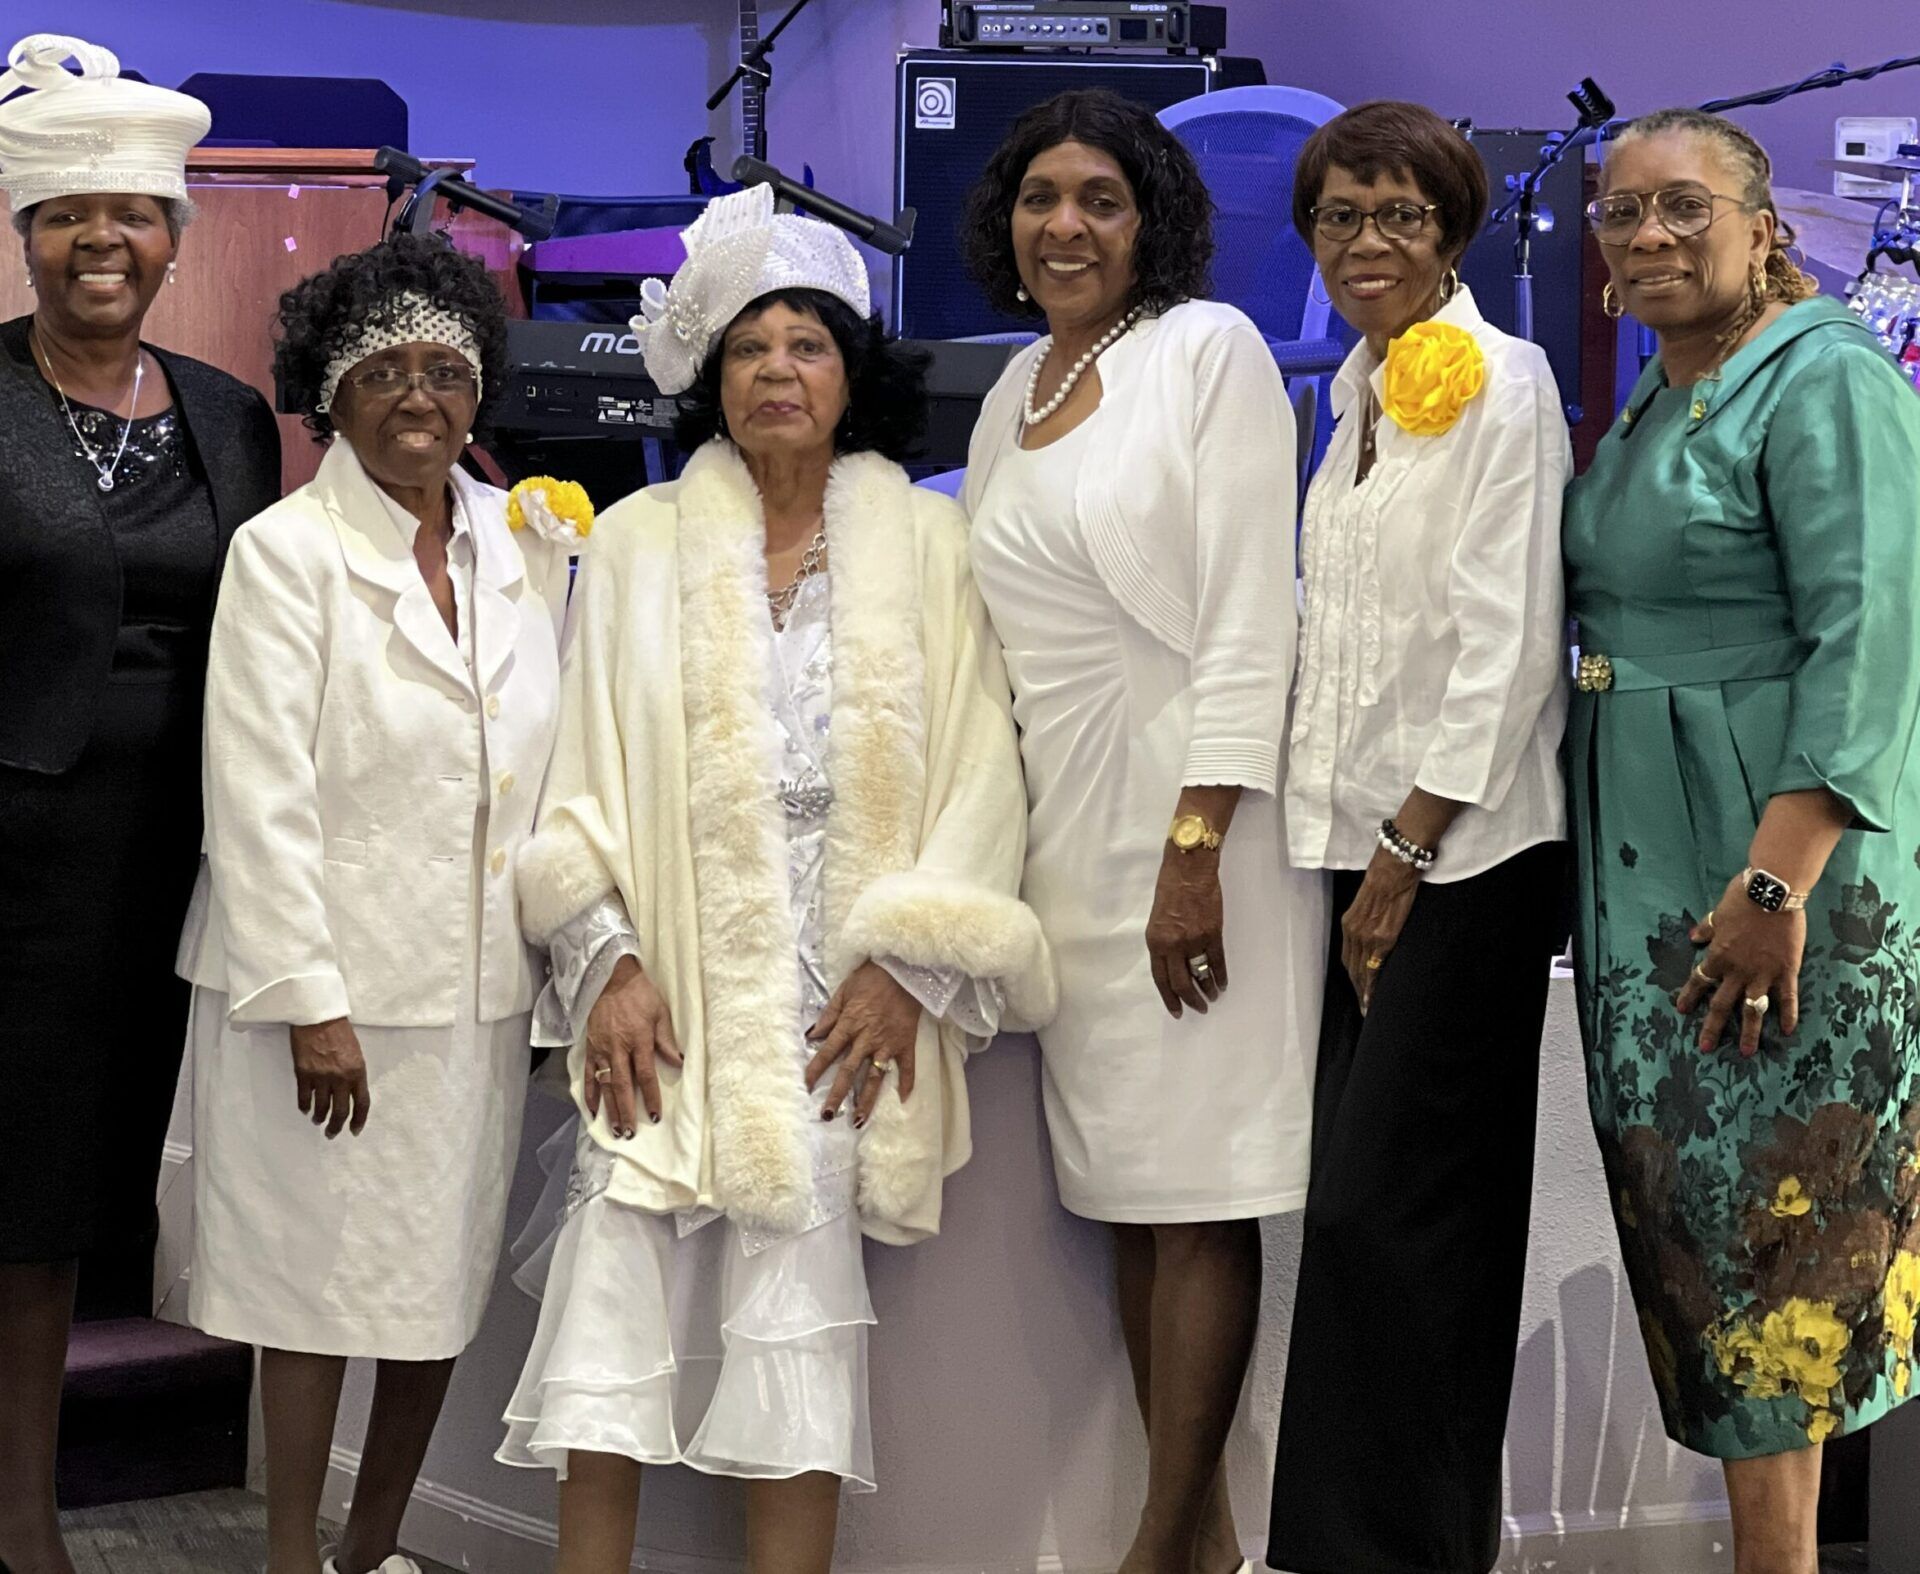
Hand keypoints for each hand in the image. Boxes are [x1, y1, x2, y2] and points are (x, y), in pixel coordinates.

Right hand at [290, 1017, 370, 1138]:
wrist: (318, 1017)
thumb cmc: (339, 1032)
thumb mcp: (356, 1053)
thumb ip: (354, 1074)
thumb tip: (350, 1094)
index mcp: (358, 1072)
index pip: (362, 1104)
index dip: (359, 1120)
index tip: (355, 1131)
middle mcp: (341, 1078)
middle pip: (340, 1112)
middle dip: (336, 1127)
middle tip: (332, 1134)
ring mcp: (321, 1077)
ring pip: (321, 1108)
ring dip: (319, 1118)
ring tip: (318, 1121)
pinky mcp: (303, 1073)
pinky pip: (304, 1098)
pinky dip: (304, 1107)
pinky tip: (305, 1109)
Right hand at [585, 955, 683, 1137]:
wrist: (610, 977)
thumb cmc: (640, 994)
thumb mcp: (660, 1012)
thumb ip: (667, 1039)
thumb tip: (679, 1062)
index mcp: (639, 1039)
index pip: (645, 1075)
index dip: (651, 1097)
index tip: (655, 1116)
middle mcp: (618, 1047)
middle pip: (622, 1085)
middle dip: (627, 1111)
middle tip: (629, 1134)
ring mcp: (601, 1049)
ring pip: (605, 1084)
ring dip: (610, 1108)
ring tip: (615, 1129)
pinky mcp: (589, 1047)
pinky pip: (588, 1074)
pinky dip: (590, 1093)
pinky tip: (593, 1111)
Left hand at [805, 962, 920, 1126]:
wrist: (904, 969)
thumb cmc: (871, 977)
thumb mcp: (844, 991)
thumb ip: (829, 1015)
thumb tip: (812, 1034)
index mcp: (850, 1025)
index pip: (828, 1052)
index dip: (815, 1069)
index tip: (805, 1085)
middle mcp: (867, 1039)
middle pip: (849, 1072)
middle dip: (837, 1095)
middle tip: (827, 1115)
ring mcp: (888, 1044)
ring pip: (875, 1077)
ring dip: (866, 1099)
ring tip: (859, 1119)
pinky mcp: (906, 1043)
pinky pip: (907, 1067)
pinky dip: (907, 1083)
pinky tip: (903, 1100)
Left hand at [1146, 846, 1227, 1018]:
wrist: (1189, 868)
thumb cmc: (1170, 888)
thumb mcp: (1158, 919)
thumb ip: (1163, 942)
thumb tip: (1174, 963)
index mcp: (1155, 941)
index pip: (1160, 978)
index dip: (1169, 998)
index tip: (1177, 1011)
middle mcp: (1172, 945)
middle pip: (1181, 983)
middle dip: (1191, 1000)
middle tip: (1199, 1008)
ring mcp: (1194, 940)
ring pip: (1201, 975)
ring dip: (1208, 990)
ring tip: (1212, 997)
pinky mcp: (1213, 934)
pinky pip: (1217, 962)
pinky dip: (1220, 976)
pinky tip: (1222, 984)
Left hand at [1342, 850, 1420, 1013]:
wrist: (1395, 865)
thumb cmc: (1385, 877)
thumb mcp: (1367, 901)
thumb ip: (1367, 919)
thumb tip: (1374, 931)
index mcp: (1349, 923)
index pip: (1348, 957)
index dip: (1352, 976)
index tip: (1357, 990)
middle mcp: (1354, 932)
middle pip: (1352, 969)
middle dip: (1357, 989)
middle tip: (1363, 1007)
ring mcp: (1367, 937)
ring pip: (1362, 972)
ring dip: (1365, 992)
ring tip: (1369, 1009)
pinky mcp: (1383, 938)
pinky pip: (1375, 968)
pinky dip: (1374, 985)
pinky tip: (1375, 997)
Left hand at [1675, 876, 1805, 1054]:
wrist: (1773, 891)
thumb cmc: (1743, 898)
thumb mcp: (1718, 912)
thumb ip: (1707, 928)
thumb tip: (1694, 937)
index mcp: (1718, 956)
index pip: (1698, 981)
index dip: (1689, 996)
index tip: (1681, 1011)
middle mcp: (1737, 970)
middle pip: (1721, 1004)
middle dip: (1712, 1028)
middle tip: (1704, 1048)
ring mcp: (1763, 973)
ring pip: (1752, 1009)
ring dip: (1749, 1032)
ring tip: (1745, 1052)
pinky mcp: (1787, 970)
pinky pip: (1787, 997)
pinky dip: (1788, 1014)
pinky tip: (1788, 1031)